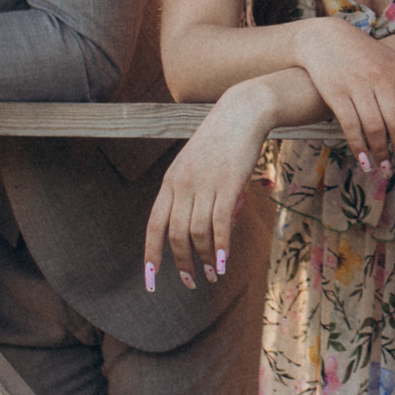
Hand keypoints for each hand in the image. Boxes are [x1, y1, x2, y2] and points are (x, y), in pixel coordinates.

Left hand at [145, 86, 268, 289]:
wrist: (242, 112)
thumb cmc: (222, 141)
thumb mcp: (199, 166)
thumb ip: (198, 196)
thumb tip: (213, 233)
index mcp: (171, 181)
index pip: (154, 226)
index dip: (152, 256)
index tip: (152, 281)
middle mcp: (182, 185)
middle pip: (176, 235)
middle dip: (183, 264)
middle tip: (192, 282)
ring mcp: (204, 185)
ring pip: (198, 233)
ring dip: (205, 259)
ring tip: (213, 274)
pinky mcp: (228, 185)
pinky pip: (219, 224)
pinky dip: (221, 247)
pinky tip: (223, 263)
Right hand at [292, 17, 394, 175]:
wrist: (324, 37)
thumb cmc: (363, 55)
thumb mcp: (389, 64)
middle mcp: (381, 76)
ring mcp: (357, 83)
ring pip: (375, 129)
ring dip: (382, 155)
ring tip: (386, 171)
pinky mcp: (335, 91)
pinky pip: (351, 126)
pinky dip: (359, 148)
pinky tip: (365, 162)